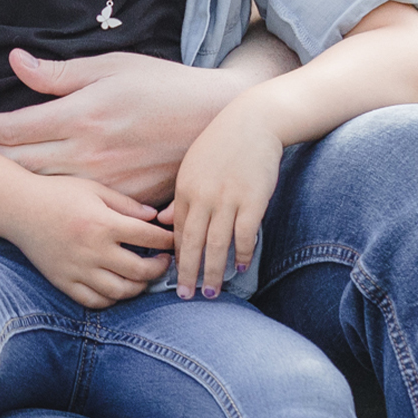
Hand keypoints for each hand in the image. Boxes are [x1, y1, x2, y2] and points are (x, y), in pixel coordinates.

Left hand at [0, 46, 280, 205]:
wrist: (218, 120)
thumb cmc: (162, 85)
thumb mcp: (111, 68)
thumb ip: (59, 73)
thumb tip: (14, 61)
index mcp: (82, 116)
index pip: (15, 128)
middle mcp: (88, 154)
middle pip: (19, 164)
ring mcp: (106, 183)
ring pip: (44, 188)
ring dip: (9, 184)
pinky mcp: (125, 200)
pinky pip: (79, 203)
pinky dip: (51, 201)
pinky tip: (31, 202)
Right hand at [4, 174, 173, 309]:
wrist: (17, 209)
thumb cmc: (57, 193)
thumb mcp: (94, 189)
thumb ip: (126, 204)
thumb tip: (154, 217)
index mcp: (103, 223)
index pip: (149, 238)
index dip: (167, 240)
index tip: (172, 240)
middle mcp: (93, 250)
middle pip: (141, 270)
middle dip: (160, 268)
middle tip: (163, 262)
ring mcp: (78, 270)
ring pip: (121, 291)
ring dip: (139, 287)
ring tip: (143, 277)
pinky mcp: (64, 282)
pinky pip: (95, 301)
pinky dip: (112, 298)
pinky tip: (117, 287)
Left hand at [167, 106, 283, 298]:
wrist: (253, 121)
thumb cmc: (222, 145)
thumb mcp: (192, 167)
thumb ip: (180, 198)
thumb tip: (163, 222)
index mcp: (185, 189)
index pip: (178, 231)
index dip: (177, 257)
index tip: (175, 276)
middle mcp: (203, 197)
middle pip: (193, 243)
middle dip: (188, 272)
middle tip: (185, 296)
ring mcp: (228, 199)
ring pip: (217, 244)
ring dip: (214, 270)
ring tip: (212, 291)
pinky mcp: (252, 200)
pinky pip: (245, 234)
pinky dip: (243, 253)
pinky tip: (240, 267)